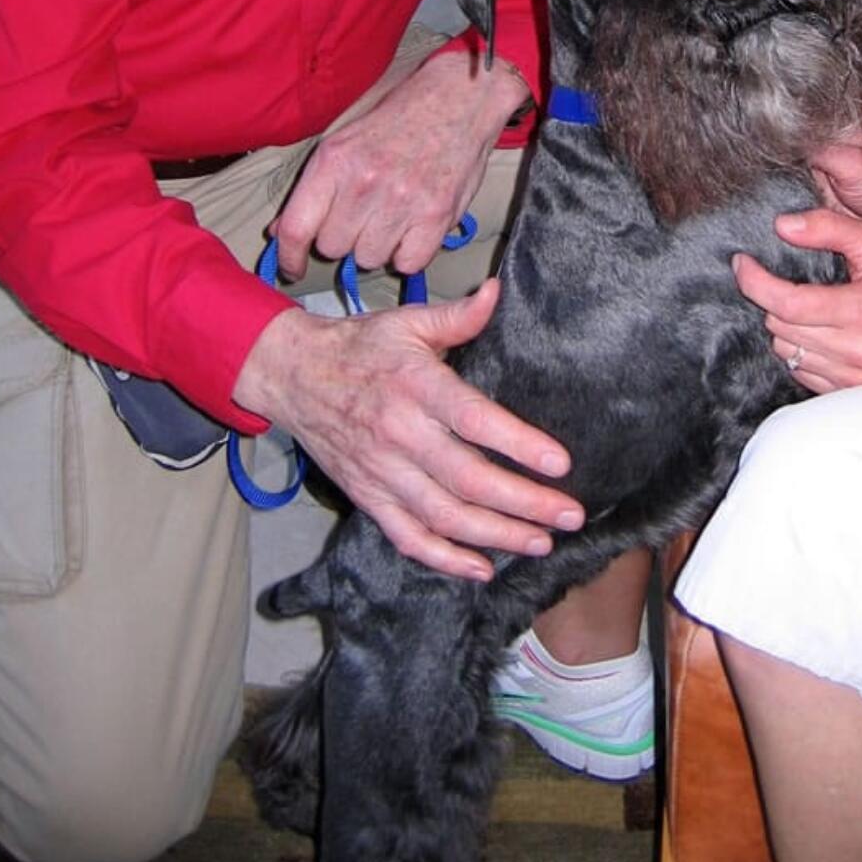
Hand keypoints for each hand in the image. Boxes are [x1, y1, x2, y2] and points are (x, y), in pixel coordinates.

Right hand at [234, 281, 584, 579]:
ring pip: (444, 516)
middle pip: (468, 479)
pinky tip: (482, 568)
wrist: (291, 376)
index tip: (560, 463)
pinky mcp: (367, 497)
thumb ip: (457, 316)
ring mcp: (381, 472)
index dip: (518, 444)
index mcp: (415, 386)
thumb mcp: (406, 322)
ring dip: (496, 535)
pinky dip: (444, 559)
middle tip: (569, 515)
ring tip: (540, 542)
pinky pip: (407, 537)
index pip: (473, 420)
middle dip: (524, 503)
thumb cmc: (358, 347)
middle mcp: (399, 434)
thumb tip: (498, 293)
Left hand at [272, 50, 529, 279]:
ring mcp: (402, 201)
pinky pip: (408, 263)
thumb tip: (279, 230)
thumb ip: (313, 188)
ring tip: (392, 215)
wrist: (458, 100)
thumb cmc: (399, 120)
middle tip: (363, 214)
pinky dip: (410, 252)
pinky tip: (414, 227)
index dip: (289, 258)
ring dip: (378, 246)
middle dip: (344, 237)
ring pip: (369, 259)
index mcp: (334, 160)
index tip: (292, 268)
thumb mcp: (344, 140)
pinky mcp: (436, 215)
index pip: (296, 227)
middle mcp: (364, 183)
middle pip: (333, 248)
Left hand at [732, 209, 861, 391]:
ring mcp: (853, 379)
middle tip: (783, 281)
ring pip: (785, 351)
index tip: (742, 264)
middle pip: (779, 326)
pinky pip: (801, 371)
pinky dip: (800, 350)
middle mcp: (856, 350)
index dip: (754, 281)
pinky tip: (818, 333)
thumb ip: (830, 227)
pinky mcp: (850, 394)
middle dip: (773, 300)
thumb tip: (783, 226)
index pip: (787, 302)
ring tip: (806, 308)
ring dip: (785, 326)